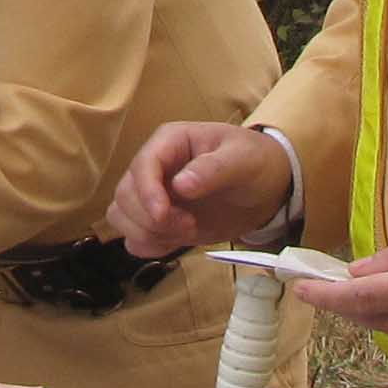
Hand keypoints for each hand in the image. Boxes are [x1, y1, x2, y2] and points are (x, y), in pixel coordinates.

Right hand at [106, 121, 292, 255]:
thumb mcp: (243, 159)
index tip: (163, 216)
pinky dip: (149, 245)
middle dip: (151, 218)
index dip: (146, 193)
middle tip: (189, 226)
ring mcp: (154, 195)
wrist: (266, 189)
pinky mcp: (159, 220)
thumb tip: (181, 185)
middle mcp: (154, 167)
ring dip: (147, 232)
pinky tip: (176, 242)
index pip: (141, 166)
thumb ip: (214, 169)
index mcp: (169, 142)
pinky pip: (134, 237)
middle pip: (125, 195)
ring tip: (184, 233)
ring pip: (121, 216)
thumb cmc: (255, 163)